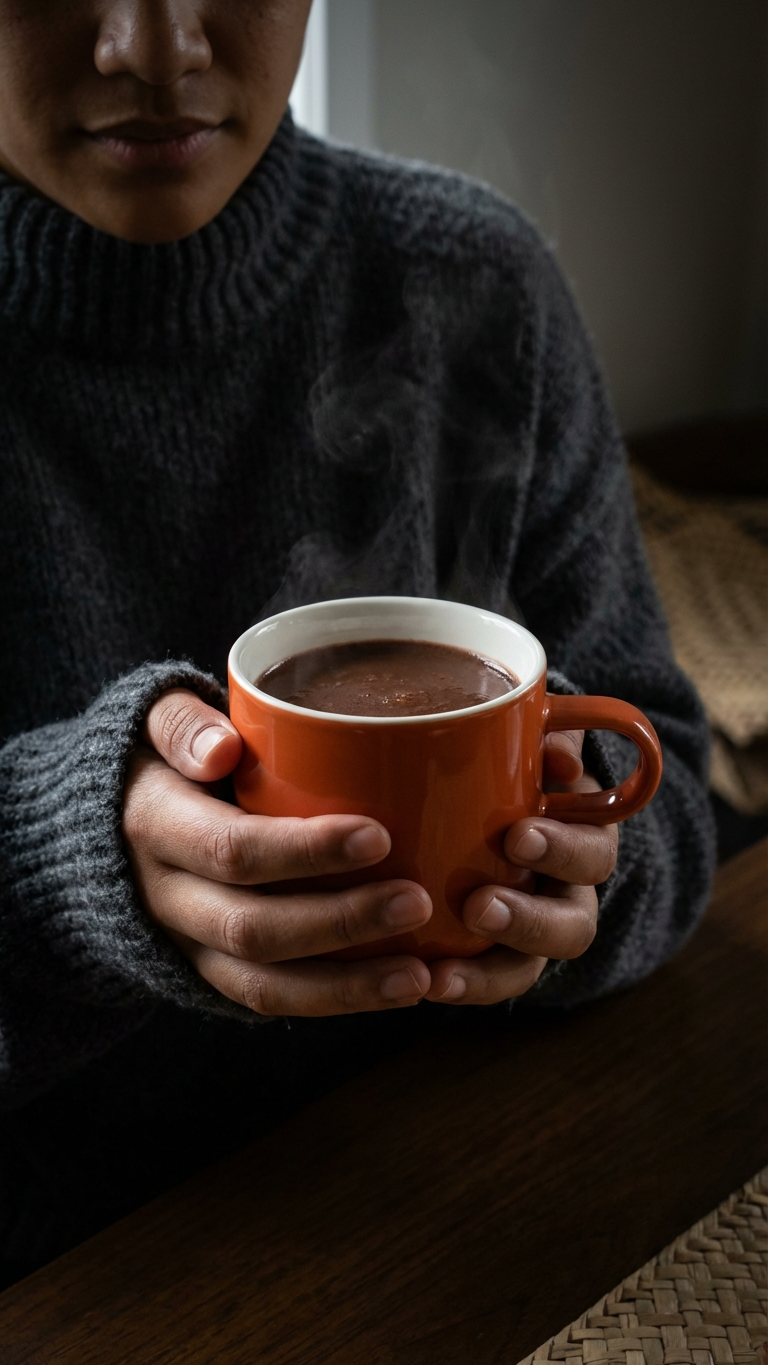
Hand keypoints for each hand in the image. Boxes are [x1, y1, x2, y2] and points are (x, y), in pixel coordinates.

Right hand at [123, 689, 432, 1015]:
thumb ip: (182, 723)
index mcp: (155, 825)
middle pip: (252, 928)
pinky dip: (335, 1002)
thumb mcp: (156, 720)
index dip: (304, 850)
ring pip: (261, 983)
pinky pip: (269, 1000)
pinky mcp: (209, 970)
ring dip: (346, 986)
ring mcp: (185, 943)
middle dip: (341, 922)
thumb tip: (220, 750)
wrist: (114, 816)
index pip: (232, 849)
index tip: (379, 836)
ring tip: (419, 976)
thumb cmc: (163, 755)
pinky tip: (399, 990)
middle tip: (418, 902)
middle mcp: (164, 896)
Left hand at [425, 730, 618, 1004]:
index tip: (518, 836)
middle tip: (480, 905)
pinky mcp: (488, 955)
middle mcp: (563, 893)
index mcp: (580, 838)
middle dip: (527, 921)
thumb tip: (559, 753)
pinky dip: (459, 986)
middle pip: (571, 927)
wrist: (479, 797)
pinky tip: (424, 983)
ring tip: (442, 974)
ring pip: (526, 968)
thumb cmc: (511, 763)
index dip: (563, 850)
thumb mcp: (532, 742)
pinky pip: (483, 983)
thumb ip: (550, 737)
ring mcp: (526, 932)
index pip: (592, 854)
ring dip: (488, 974)